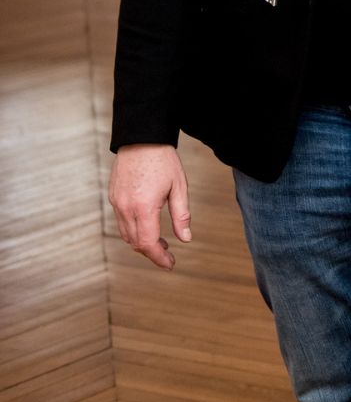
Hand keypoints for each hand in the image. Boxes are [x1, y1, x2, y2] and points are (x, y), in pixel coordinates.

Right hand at [108, 144, 191, 270]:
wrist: (141, 137)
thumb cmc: (162, 159)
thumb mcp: (179, 187)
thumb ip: (181, 215)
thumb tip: (186, 239)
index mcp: (143, 207)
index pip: (147, 244)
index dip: (158, 258)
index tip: (170, 264)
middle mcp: (125, 207)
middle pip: (135, 243)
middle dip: (152, 253)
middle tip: (168, 255)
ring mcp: (116, 202)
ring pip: (126, 234)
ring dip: (141, 242)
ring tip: (159, 242)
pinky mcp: (113, 196)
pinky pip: (121, 221)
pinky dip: (133, 230)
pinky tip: (147, 225)